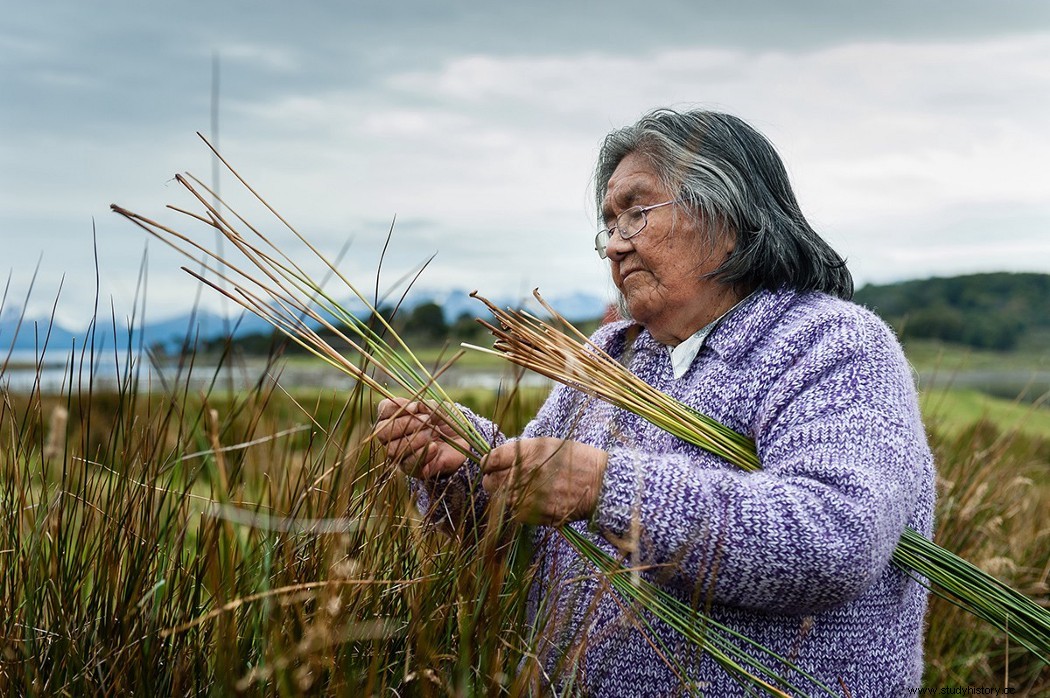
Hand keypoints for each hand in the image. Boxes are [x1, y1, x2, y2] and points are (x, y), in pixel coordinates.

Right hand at [374, 398, 469, 477]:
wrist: (463, 441)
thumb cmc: (447, 422)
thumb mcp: (440, 408)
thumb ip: (427, 406)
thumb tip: (417, 406)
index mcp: (397, 417)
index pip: (384, 410)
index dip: (396, 407)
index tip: (416, 407)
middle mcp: (394, 437)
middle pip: (383, 432)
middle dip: (404, 424)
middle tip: (427, 420)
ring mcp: (401, 454)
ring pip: (393, 450)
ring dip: (415, 439)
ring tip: (434, 433)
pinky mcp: (413, 469)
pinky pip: (408, 464)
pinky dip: (421, 454)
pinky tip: (434, 447)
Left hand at [481, 438, 606, 525]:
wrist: (600, 483)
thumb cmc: (575, 459)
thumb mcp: (548, 445)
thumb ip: (522, 452)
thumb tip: (499, 460)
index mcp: (527, 451)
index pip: (491, 459)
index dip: (487, 464)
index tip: (489, 466)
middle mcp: (525, 472)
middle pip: (491, 482)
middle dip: (491, 482)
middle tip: (498, 482)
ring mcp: (529, 494)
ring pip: (501, 500)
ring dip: (503, 497)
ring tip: (515, 493)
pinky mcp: (537, 513)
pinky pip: (515, 513)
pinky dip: (516, 509)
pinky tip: (527, 503)